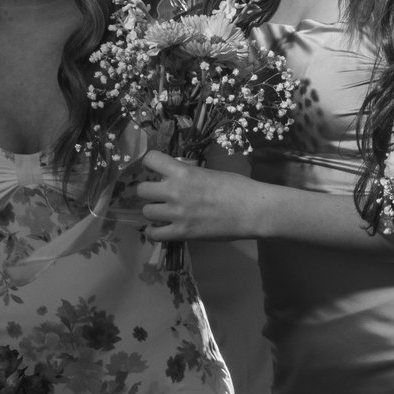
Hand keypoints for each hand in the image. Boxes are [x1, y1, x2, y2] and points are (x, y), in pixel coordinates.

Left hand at [137, 153, 270, 240]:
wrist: (251, 210)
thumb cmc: (237, 187)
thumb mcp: (208, 173)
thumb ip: (188, 175)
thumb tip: (175, 178)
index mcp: (183, 171)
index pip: (150, 159)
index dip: (151, 164)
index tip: (156, 170)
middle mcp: (175, 191)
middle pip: (141, 189)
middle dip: (149, 191)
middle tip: (160, 194)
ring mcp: (177, 214)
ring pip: (146, 212)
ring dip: (153, 211)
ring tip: (163, 212)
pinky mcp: (182, 233)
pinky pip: (154, 234)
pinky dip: (154, 232)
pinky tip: (161, 229)